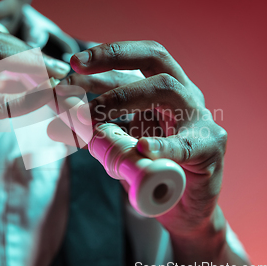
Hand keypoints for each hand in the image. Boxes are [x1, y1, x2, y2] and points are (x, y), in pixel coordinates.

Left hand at [65, 41, 225, 236]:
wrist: (187, 209)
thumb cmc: (153, 172)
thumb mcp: (120, 146)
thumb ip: (97, 131)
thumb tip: (58, 123)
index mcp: (163, 90)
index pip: (135, 61)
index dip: (103, 57)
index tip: (72, 64)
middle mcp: (183, 94)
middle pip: (154, 57)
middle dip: (112, 56)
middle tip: (76, 67)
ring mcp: (199, 118)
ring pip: (166, 89)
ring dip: (122, 98)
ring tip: (92, 117)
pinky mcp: (209, 148)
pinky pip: (185, 144)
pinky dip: (162, 146)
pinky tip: (142, 148)